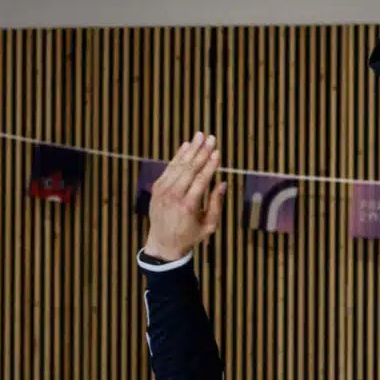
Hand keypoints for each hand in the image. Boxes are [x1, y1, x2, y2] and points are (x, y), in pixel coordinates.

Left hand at [144, 132, 226, 261]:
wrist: (163, 243)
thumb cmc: (190, 236)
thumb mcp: (209, 225)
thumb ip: (216, 204)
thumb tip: (222, 182)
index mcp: (188, 206)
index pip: (201, 180)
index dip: (210, 165)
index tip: (218, 152)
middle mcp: (173, 196)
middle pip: (189, 169)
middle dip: (201, 151)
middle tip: (211, 138)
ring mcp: (163, 191)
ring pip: (178, 165)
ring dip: (190, 149)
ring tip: (199, 135)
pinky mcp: (157, 188)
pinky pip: (168, 168)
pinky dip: (177, 156)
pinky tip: (185, 145)